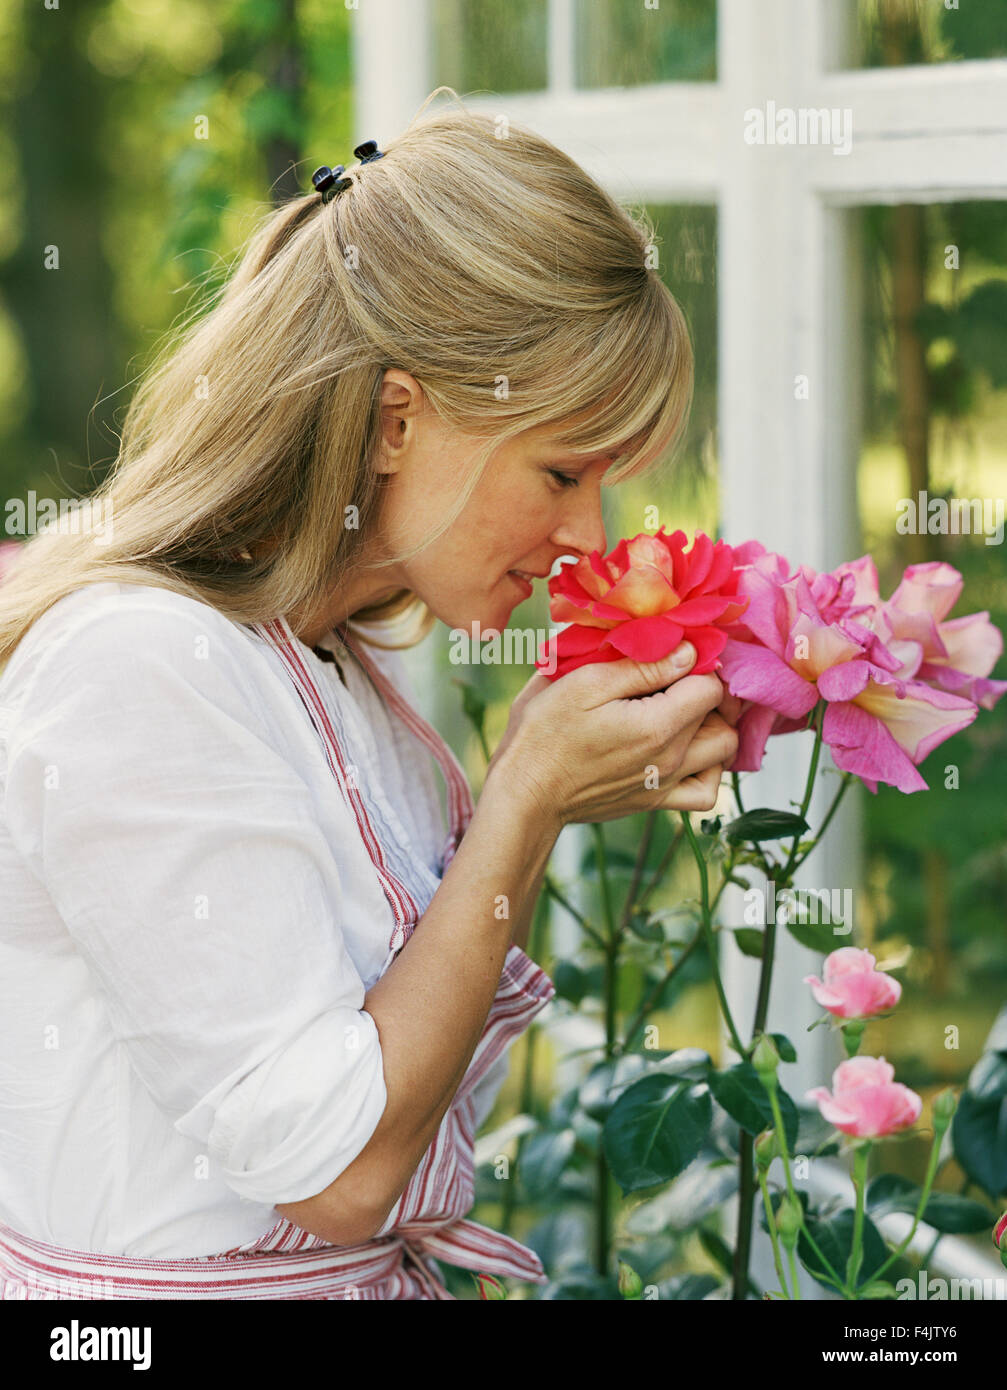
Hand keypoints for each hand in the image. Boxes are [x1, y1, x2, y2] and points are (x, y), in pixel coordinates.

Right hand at [489, 644, 739, 827]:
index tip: (673, 656)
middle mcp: (672, 758)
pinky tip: (687, 753)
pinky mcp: (656, 802)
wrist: (525, 793)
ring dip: (714, 726)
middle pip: (724, 716)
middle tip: (679, 678)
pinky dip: (709, 770)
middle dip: (709, 691)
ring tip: (684, 711)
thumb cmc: (543, 733)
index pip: (712, 686)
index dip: (699, 663)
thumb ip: (641, 666)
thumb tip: (688, 651)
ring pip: (725, 752)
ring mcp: (667, 784)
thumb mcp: (584, 683)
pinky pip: (706, 793)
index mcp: (658, 724)